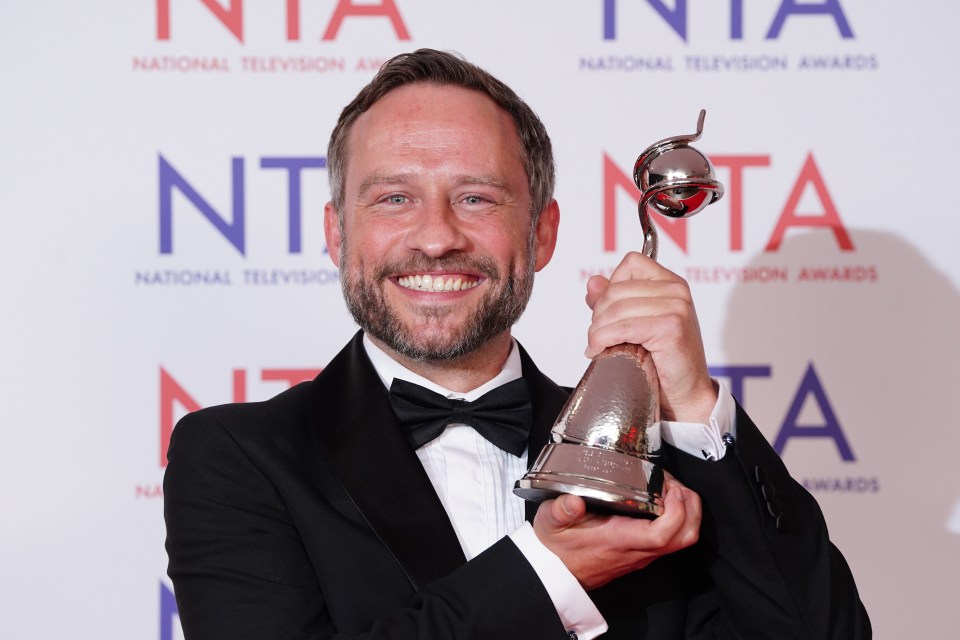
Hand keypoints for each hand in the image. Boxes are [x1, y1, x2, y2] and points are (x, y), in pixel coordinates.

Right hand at [532, 473, 701, 590]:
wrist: (556, 572)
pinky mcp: (643, 552)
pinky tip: (661, 499)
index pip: (662, 534)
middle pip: (685, 537)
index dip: (676, 510)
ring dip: (687, 511)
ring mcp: (643, 553)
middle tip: (673, 483)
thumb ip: (559, 510)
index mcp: (619, 540)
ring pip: (683, 539)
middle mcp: (638, 550)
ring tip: (670, 488)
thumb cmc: (556, 546)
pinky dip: (678, 517)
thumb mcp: (550, 522)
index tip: (669, 487)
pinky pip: (673, 538)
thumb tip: (572, 501)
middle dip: (690, 507)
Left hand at [585, 251, 715, 422]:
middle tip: (599, 338)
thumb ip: (615, 300)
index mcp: (671, 283)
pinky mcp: (670, 327)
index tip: (609, 313)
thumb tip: (593, 283)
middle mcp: (677, 290)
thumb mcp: (637, 323)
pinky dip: (603, 341)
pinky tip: (600, 352)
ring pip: (615, 309)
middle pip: (616, 289)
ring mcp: (676, 307)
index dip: (612, 286)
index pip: (631, 263)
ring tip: (598, 347)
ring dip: (597, 332)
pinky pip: (622, 328)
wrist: (686, 395)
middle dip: (598, 316)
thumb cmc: (663, 362)